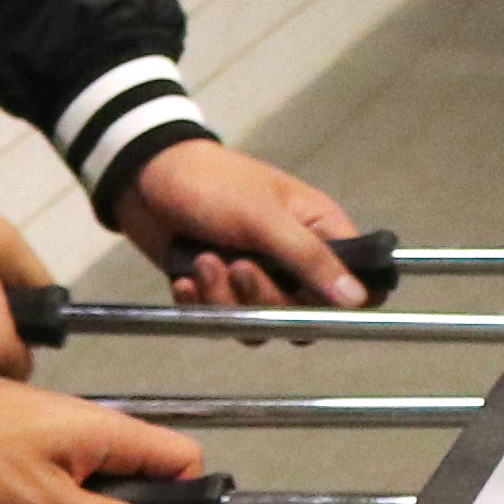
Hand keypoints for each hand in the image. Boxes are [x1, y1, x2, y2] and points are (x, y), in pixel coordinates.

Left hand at [117, 137, 366, 307]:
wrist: (145, 180)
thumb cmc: (212, 183)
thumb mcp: (264, 218)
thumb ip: (311, 258)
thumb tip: (358, 298)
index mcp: (320, 231)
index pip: (354, 283)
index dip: (338, 301)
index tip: (307, 301)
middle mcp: (294, 260)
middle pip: (302, 314)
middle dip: (263, 298)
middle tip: (239, 267)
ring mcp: (258, 279)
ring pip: (260, 322)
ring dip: (225, 299)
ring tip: (204, 262)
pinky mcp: (222, 293)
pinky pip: (222, 322)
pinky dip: (200, 303)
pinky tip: (186, 277)